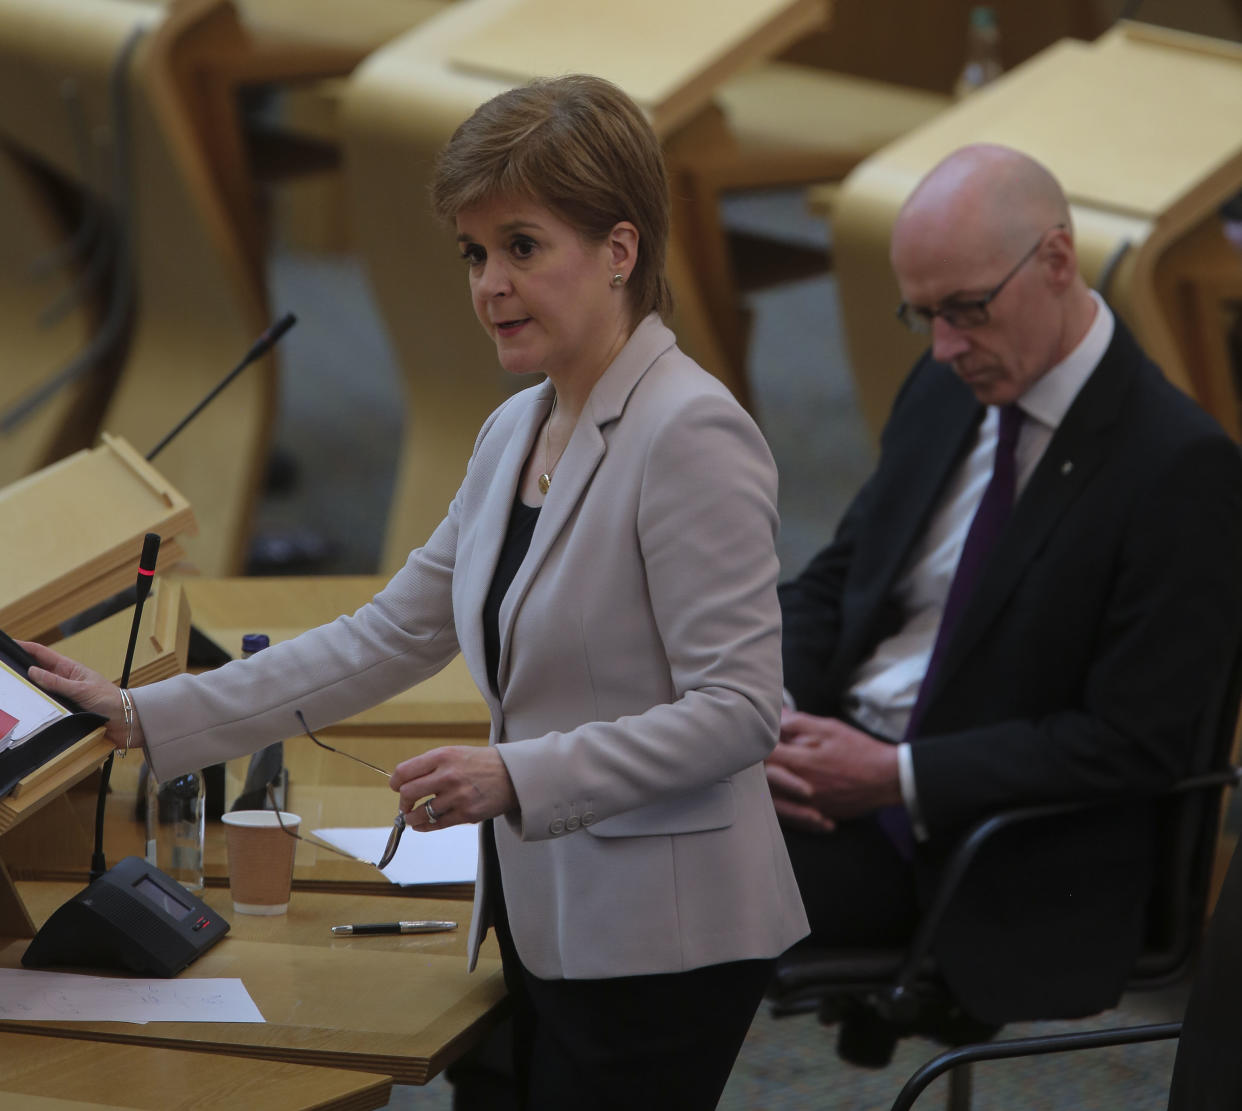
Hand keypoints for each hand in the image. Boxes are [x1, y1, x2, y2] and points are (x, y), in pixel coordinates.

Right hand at [19, 640, 130, 750]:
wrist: (125, 720)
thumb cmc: (110, 700)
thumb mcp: (82, 689)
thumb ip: (57, 682)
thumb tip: (32, 671)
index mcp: (69, 669)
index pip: (43, 654)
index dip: (26, 647)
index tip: (10, 643)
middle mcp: (64, 681)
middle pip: (36, 672)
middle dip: (20, 668)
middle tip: (3, 669)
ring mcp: (63, 695)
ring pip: (38, 690)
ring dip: (26, 690)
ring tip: (8, 688)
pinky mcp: (64, 710)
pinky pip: (45, 707)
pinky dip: (35, 706)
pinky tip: (23, 709)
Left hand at [390, 745, 517, 830]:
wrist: (513, 775)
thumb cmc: (482, 764)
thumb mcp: (455, 753)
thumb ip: (432, 765)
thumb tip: (406, 781)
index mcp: (443, 756)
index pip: (404, 771)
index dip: (395, 782)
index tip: (396, 787)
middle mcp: (448, 775)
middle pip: (408, 793)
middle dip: (402, 802)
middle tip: (405, 804)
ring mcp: (457, 796)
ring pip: (419, 813)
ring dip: (412, 818)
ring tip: (413, 817)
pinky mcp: (465, 814)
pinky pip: (436, 824)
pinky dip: (424, 827)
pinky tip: (422, 825)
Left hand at [765, 709, 901, 826]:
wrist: (888, 778)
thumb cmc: (860, 751)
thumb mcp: (830, 728)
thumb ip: (799, 723)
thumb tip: (777, 715)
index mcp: (801, 762)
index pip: (764, 756)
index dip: (755, 745)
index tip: (753, 738)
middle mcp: (801, 787)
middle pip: (765, 782)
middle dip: (758, 769)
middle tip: (755, 758)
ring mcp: (810, 804)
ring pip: (776, 802)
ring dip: (769, 789)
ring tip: (766, 780)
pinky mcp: (820, 814)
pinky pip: (794, 816)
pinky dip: (787, 807)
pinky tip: (786, 798)